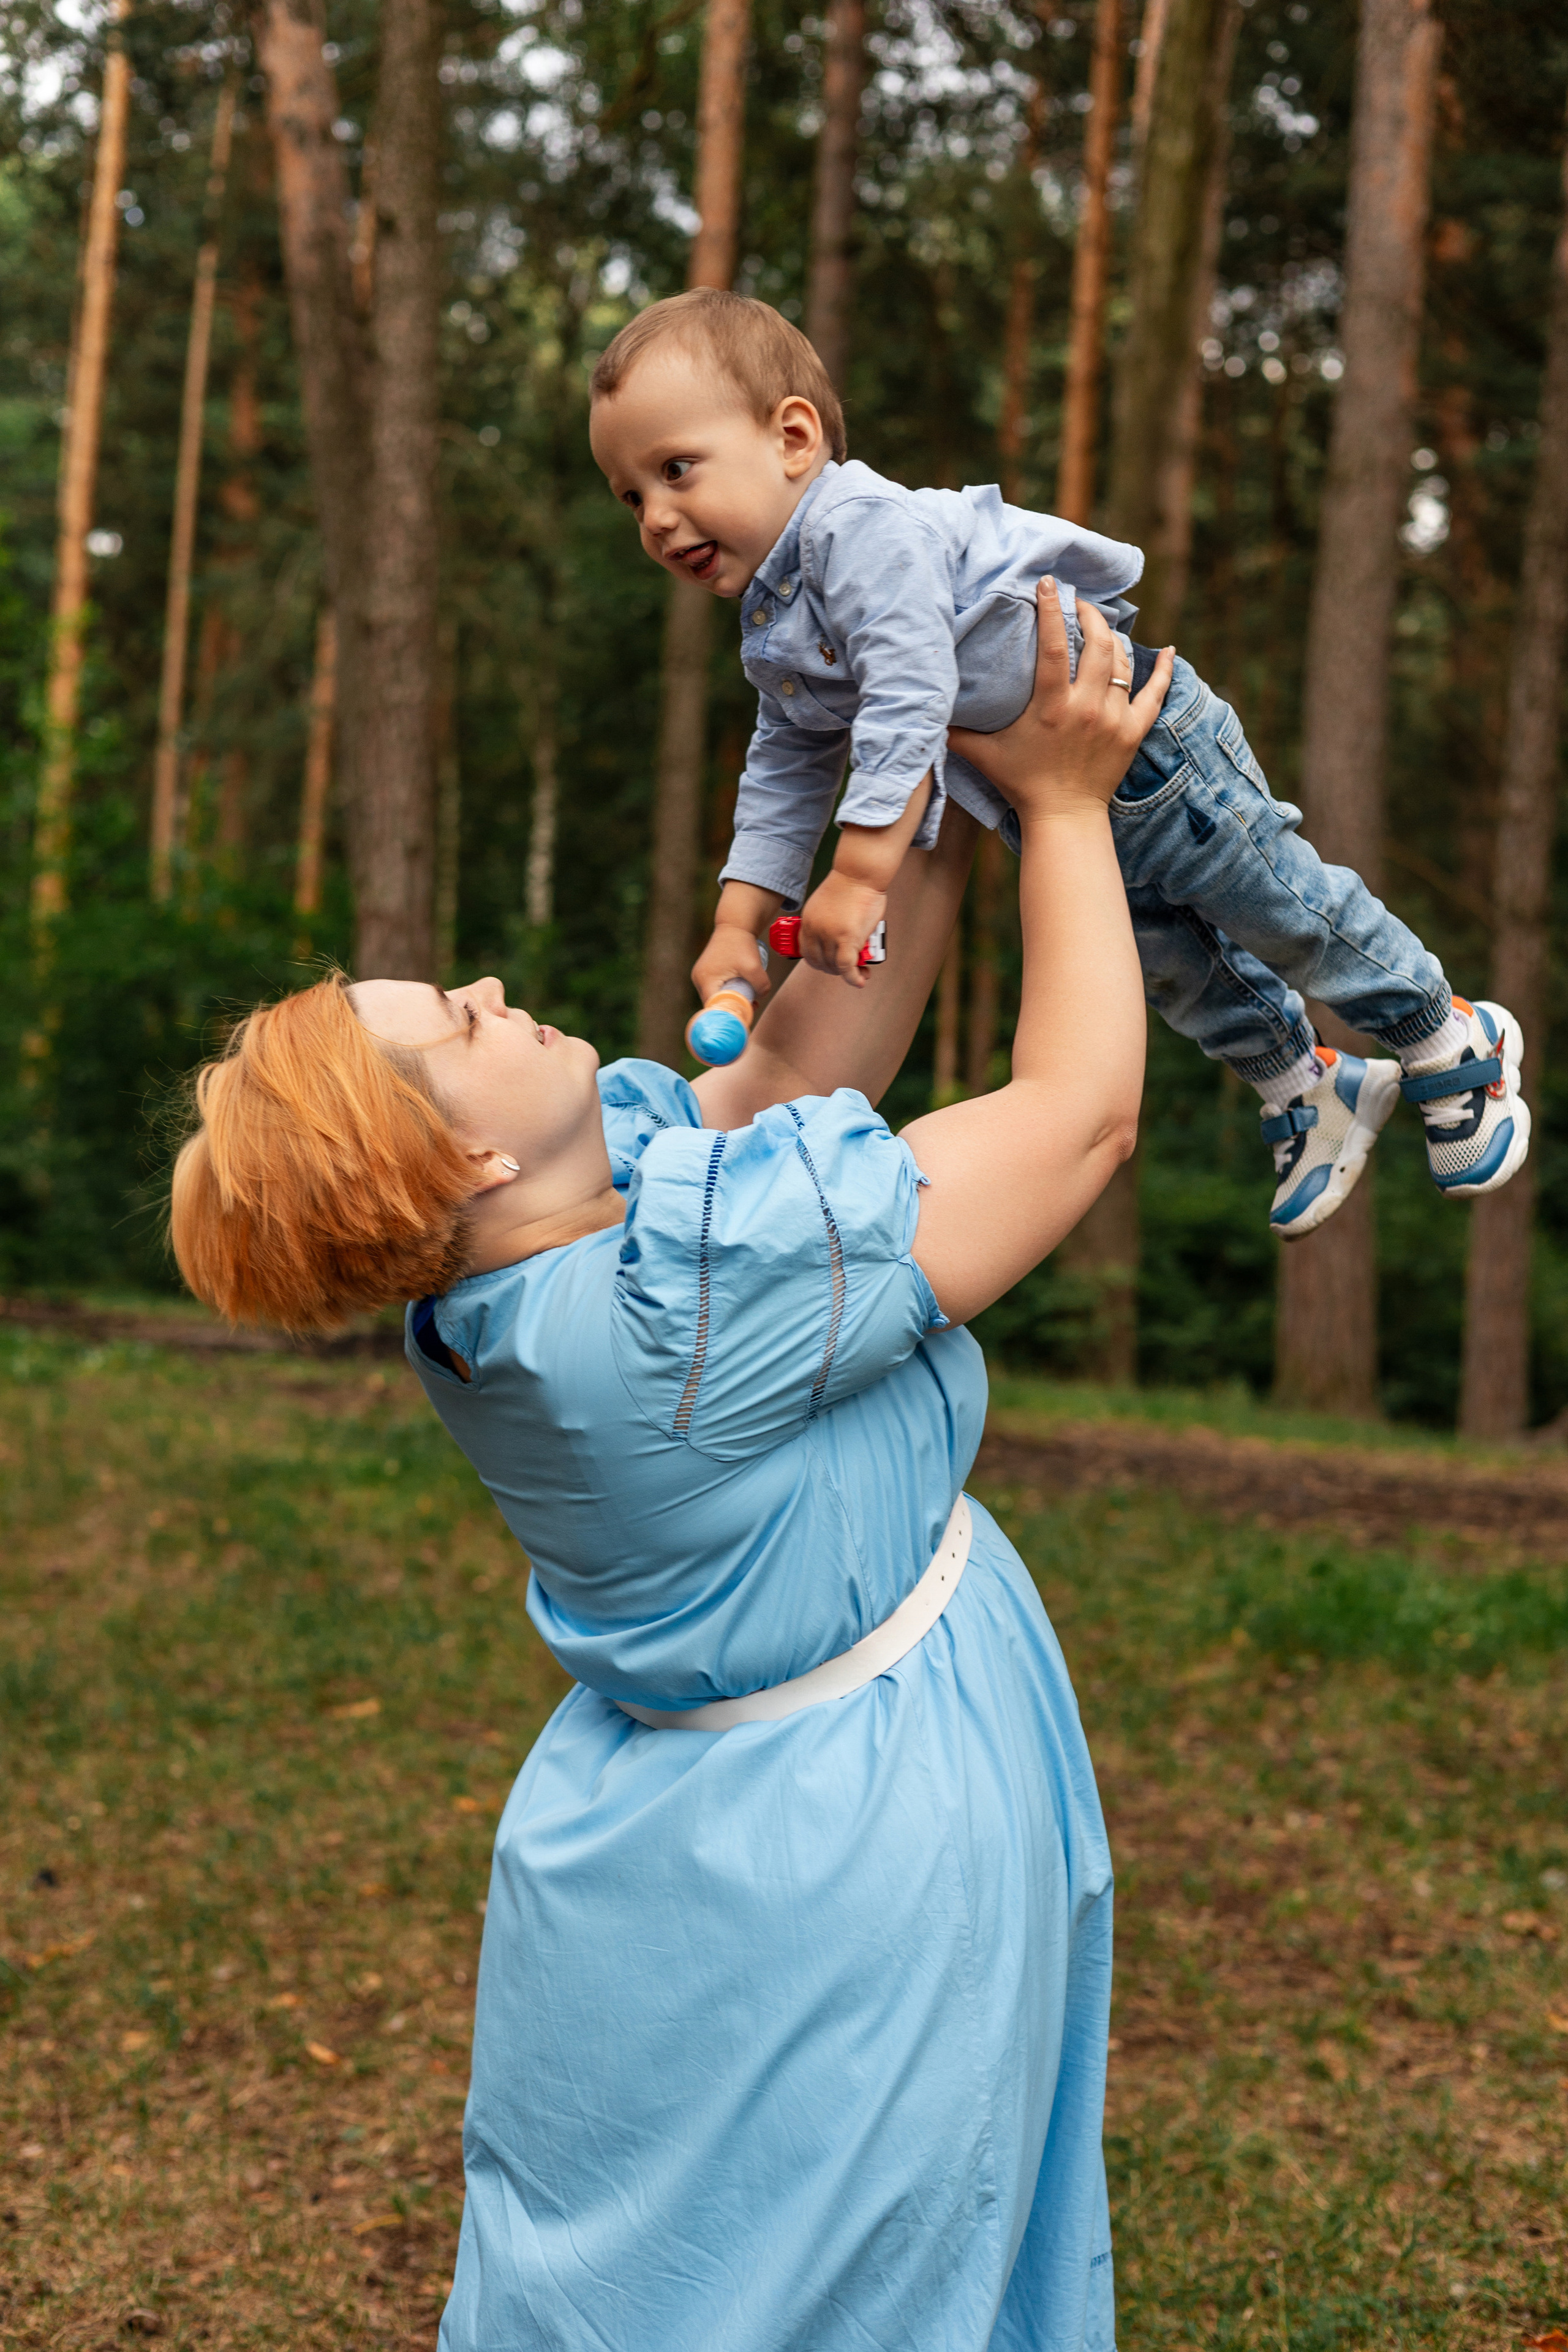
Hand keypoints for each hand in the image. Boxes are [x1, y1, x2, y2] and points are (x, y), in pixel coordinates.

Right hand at [692, 921, 769, 1008]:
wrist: (734, 925)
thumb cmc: (742, 944)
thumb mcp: (755, 967)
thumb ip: (761, 986)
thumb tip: (759, 998)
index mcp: (706, 979)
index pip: (714, 1007)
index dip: (729, 1014)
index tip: (745, 1016)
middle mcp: (698, 979)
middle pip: (714, 1003)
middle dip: (732, 1008)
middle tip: (751, 1008)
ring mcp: (700, 976)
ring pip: (715, 996)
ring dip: (731, 1000)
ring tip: (750, 999)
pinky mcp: (705, 973)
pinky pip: (716, 988)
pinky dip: (728, 992)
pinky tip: (742, 991)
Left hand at [800, 868, 887, 987]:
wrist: (859, 872)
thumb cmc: (849, 885)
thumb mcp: (826, 905)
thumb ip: (825, 923)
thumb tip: (835, 939)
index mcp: (807, 922)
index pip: (807, 952)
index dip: (820, 962)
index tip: (831, 964)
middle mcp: (815, 930)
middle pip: (820, 962)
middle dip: (834, 970)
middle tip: (849, 969)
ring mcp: (829, 935)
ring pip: (834, 966)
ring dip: (847, 974)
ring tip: (860, 971)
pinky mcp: (847, 938)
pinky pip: (846, 967)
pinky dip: (853, 977)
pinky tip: (860, 980)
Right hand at [948, 581, 1173, 819]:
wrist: (1064, 818)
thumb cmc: (1022, 784)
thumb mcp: (983, 755)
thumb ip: (954, 731)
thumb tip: (925, 712)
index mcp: (1051, 706)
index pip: (1054, 645)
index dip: (1052, 609)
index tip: (1049, 583)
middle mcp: (1086, 707)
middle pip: (1097, 644)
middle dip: (1090, 615)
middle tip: (1079, 604)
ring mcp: (1114, 718)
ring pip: (1122, 663)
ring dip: (1113, 638)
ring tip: (1102, 626)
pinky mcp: (1133, 732)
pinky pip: (1155, 693)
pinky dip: (1164, 670)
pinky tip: (1169, 650)